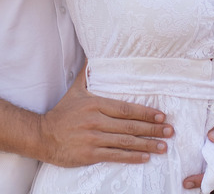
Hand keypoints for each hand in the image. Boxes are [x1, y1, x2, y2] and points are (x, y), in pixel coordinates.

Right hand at [36, 65, 173, 166]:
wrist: (42, 136)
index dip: (145, 113)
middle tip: (170, 131)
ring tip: (163, 147)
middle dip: (152, 129)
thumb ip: (87, 74)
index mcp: (95, 104)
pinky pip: (115, 156)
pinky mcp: (90, 154)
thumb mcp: (75, 91)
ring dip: (147, 145)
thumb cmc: (62, 113)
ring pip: (125, 142)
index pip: (126, 109)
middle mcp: (96, 121)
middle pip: (129, 126)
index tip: (162, 116)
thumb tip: (95, 56)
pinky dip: (132, 157)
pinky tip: (145, 158)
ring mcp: (93, 139)